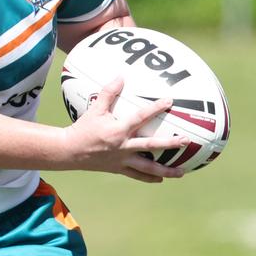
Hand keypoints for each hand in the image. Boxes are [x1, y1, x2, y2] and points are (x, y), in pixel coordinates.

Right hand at [62, 76, 187, 182]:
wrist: (69, 151)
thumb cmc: (82, 129)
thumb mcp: (94, 109)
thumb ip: (108, 93)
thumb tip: (120, 76)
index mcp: (118, 131)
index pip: (141, 117)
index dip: (155, 108)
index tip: (169, 101)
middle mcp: (123, 147)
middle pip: (151, 147)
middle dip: (170, 144)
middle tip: (186, 141)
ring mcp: (122, 160)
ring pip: (147, 168)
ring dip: (166, 171)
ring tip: (181, 172)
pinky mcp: (118, 169)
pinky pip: (137, 175)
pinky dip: (149, 178)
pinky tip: (161, 179)